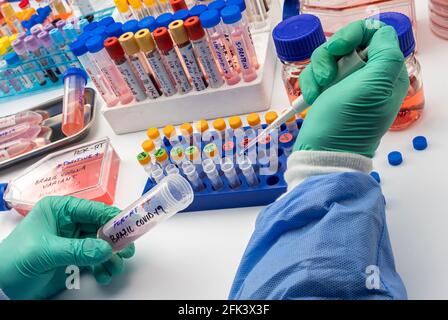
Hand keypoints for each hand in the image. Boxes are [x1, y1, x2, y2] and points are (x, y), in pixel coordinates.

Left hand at [0, 196, 134, 299]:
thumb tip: (106, 249)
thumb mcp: (45, 251)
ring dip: (111, 255)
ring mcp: (72, 241)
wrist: (1, 287)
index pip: (91, 209)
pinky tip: (104, 274)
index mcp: (59, 210)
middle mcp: (68, 223)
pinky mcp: (74, 258)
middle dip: (115, 239)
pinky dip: (103, 267)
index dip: (111, 216)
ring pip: (101, 244)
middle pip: (100, 227)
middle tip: (127, 249)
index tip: (127, 225)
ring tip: (116, 267)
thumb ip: (77, 250)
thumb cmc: (13, 260)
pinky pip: (96, 259)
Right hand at [294, 20, 409, 157]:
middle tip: (328, 76)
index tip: (340, 50)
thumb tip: (379, 36)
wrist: (322, 152)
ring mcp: (346, 84)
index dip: (354, 36)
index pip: (374, 35)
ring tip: (317, 92)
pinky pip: (315, 73)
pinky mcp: (328, 92)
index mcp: (386, 72)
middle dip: (330, 56)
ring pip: (327, 57)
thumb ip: (386, 53)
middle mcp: (367, 76)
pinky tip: (311, 98)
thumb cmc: (347, 124)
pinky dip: (309, 83)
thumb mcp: (375, 84)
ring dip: (316, 72)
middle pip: (346, 43)